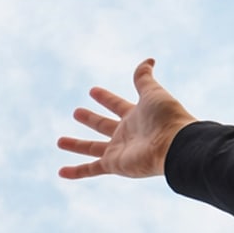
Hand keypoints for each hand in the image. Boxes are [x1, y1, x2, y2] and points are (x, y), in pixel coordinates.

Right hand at [57, 59, 198, 179]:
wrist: (174, 144)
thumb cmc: (166, 117)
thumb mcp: (153, 93)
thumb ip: (144, 79)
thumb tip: (148, 60)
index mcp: (135, 116)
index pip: (116, 105)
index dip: (105, 98)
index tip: (92, 90)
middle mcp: (126, 134)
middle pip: (103, 125)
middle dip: (90, 119)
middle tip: (76, 112)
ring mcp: (119, 150)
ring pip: (92, 148)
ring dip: (76, 145)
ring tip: (59, 141)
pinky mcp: (114, 164)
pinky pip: (91, 169)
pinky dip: (76, 172)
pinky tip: (61, 172)